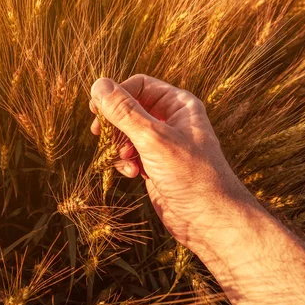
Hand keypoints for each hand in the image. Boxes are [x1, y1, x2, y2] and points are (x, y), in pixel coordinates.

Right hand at [90, 75, 255, 251]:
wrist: (208, 219)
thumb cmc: (190, 175)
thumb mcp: (153, 138)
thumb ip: (124, 112)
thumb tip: (99, 84)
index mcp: (179, 105)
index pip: (139, 85)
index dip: (116, 94)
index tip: (96, 110)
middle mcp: (171, 121)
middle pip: (129, 109)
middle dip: (115, 124)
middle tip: (100, 134)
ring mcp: (162, 145)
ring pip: (126, 134)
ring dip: (118, 146)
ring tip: (125, 159)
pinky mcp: (155, 166)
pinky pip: (129, 156)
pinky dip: (125, 163)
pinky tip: (132, 174)